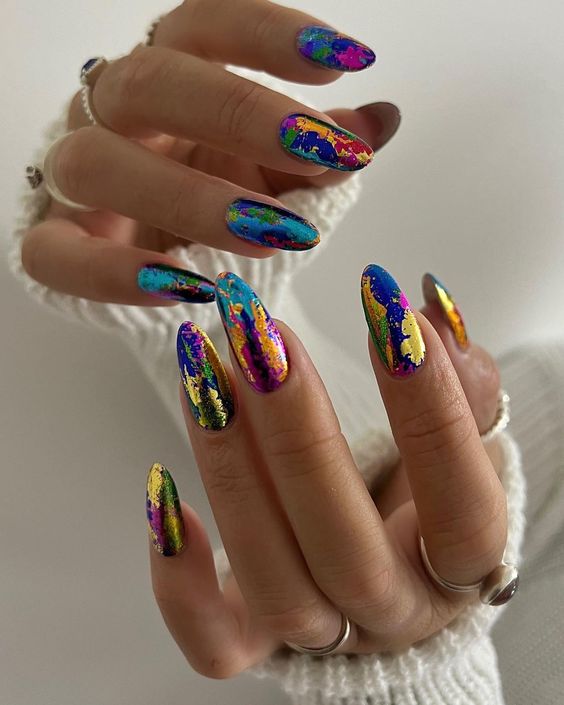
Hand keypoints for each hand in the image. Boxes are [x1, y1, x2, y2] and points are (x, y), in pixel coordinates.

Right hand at [21, 0, 398, 304]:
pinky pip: (60, 256)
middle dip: (239, 113)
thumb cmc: (218, 201)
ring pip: (101, 164)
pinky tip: (188, 290)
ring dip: (191, 198)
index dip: (267, 34)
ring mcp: (75, 180)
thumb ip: (318, 152)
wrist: (162, 265)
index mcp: (170, 80)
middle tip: (318, 152)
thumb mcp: (275, 175)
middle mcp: (113, 116)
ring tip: (274, 234)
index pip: (202, 27)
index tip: (344, 61)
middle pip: (151, 83)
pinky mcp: (52, 246)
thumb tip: (381, 119)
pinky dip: (120, 274)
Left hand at [146, 266, 506, 677]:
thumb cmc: (429, 497)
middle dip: (297, 433)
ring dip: (230, 470)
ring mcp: (321, 635)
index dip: (430, 411)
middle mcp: (390, 611)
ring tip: (202, 370)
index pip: (460, 506)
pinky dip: (179, 580)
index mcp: (459, 567)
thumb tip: (433, 313)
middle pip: (345, 550)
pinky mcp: (254, 643)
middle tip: (261, 335)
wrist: (394, 573)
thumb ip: (463, 385)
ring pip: (272, 580)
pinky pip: (213, 642)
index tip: (386, 309)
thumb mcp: (469, 442)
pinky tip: (160, 485)